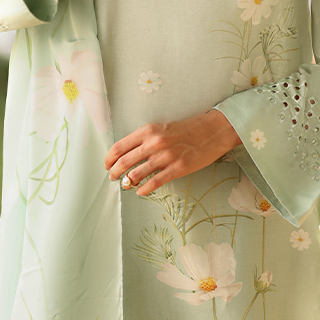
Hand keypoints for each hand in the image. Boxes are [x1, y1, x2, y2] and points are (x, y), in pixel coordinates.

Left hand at [105, 110, 241, 197]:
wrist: (212, 131)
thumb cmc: (186, 130)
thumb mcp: (161, 128)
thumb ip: (144, 139)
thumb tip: (127, 155)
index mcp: (147, 130)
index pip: (119, 147)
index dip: (108, 159)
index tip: (107, 165)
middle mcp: (154, 143)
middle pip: (123, 162)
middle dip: (114, 173)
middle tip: (113, 178)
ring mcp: (166, 157)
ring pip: (136, 174)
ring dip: (127, 183)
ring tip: (127, 185)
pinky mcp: (177, 169)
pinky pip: (154, 183)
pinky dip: (143, 190)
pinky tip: (141, 192)